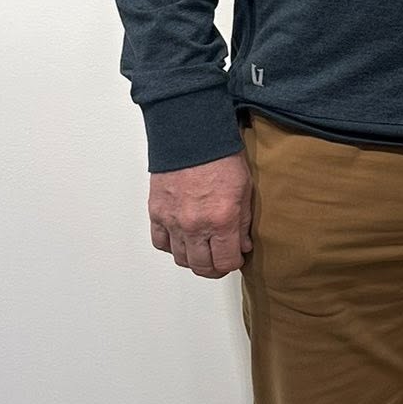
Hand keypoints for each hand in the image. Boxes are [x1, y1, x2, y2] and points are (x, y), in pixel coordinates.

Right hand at [148, 149, 253, 278]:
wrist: (192, 135)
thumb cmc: (221, 156)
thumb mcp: (245, 189)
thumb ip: (243, 222)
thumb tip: (242, 245)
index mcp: (222, 220)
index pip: (225, 262)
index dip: (233, 263)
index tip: (236, 257)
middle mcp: (195, 225)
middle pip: (202, 266)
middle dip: (215, 268)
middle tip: (221, 260)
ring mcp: (173, 221)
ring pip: (181, 259)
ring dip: (194, 260)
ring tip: (203, 251)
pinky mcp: (157, 213)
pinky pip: (161, 243)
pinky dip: (171, 246)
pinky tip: (182, 240)